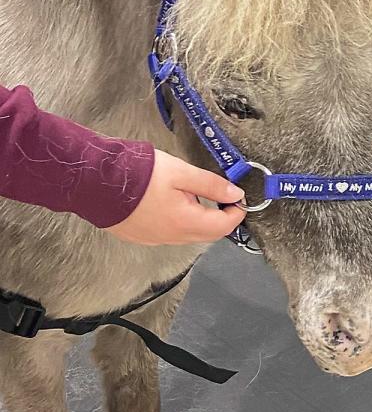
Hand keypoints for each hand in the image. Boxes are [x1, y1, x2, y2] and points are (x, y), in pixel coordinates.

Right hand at [108, 149, 246, 245]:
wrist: (94, 181)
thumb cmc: (139, 174)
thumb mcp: (181, 172)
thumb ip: (211, 185)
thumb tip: (235, 195)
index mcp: (185, 223)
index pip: (224, 226)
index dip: (236, 212)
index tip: (238, 197)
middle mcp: (171, 237)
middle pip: (207, 234)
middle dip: (219, 217)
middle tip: (220, 195)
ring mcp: (153, 239)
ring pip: (188, 235)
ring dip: (198, 219)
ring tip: (191, 194)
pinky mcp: (139, 236)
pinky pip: (168, 234)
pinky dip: (179, 222)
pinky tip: (170, 203)